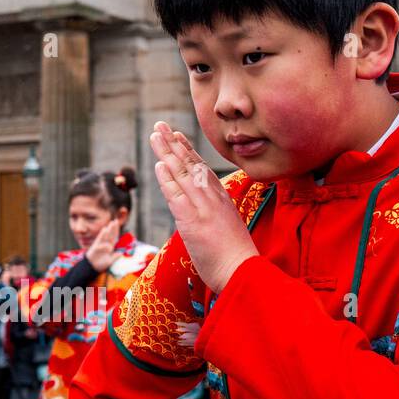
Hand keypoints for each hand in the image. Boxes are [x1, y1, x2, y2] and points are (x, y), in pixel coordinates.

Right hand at [85, 219, 122, 272]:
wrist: (92, 268)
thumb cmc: (101, 264)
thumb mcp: (110, 261)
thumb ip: (115, 257)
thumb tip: (121, 253)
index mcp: (109, 246)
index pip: (114, 237)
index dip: (116, 231)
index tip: (118, 224)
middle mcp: (105, 244)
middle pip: (110, 235)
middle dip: (113, 228)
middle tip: (115, 220)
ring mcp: (100, 244)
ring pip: (105, 236)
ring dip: (109, 229)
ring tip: (111, 223)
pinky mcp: (95, 246)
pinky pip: (100, 240)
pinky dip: (102, 235)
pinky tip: (105, 229)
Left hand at [149, 121, 256, 294]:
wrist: (242, 272)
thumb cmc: (236, 258)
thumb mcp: (227, 230)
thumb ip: (215, 217)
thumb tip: (203, 217)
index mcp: (222, 199)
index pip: (202, 169)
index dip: (188, 151)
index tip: (177, 136)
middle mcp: (213, 198)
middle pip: (190, 165)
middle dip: (174, 144)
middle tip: (160, 126)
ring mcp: (203, 207)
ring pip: (182, 174)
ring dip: (167, 152)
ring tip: (156, 135)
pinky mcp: (193, 220)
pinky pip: (177, 195)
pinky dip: (167, 178)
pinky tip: (159, 164)